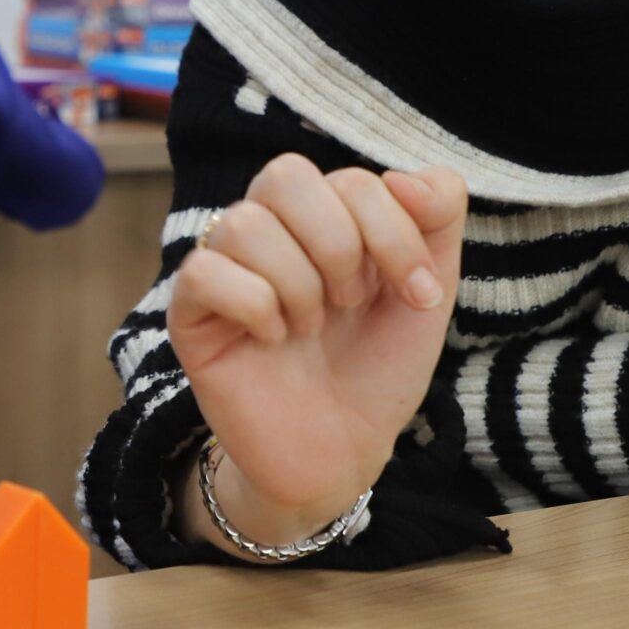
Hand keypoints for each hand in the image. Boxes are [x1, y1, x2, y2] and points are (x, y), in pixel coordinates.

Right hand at [167, 154, 465, 544]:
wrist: (343, 452)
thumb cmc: (377, 369)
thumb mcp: (429, 289)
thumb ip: (438, 215)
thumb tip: (403, 175)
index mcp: (323, 215)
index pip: (349, 179)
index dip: (394, 232)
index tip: (420, 295)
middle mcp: (269, 230)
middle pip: (285, 176)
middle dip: (339, 244)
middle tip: (352, 301)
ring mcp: (225, 268)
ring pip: (245, 225)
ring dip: (299, 285)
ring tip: (312, 327)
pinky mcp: (190, 314)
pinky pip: (204, 272)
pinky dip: (254, 306)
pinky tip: (273, 340)